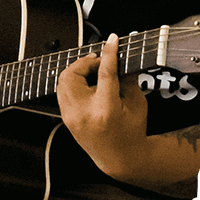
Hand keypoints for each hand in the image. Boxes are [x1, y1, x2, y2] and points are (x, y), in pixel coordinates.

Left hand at [56, 34, 148, 178]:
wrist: (121, 158)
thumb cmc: (132, 131)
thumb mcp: (136, 102)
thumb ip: (126, 77)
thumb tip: (119, 56)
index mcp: (106, 109)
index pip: (105, 72)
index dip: (109, 53)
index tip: (112, 40)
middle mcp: (84, 113)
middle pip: (73, 73)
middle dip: (86, 62)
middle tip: (100, 62)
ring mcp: (72, 117)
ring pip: (63, 81)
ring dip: (77, 71)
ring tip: (94, 73)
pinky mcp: (66, 118)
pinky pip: (62, 92)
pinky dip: (73, 83)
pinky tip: (87, 85)